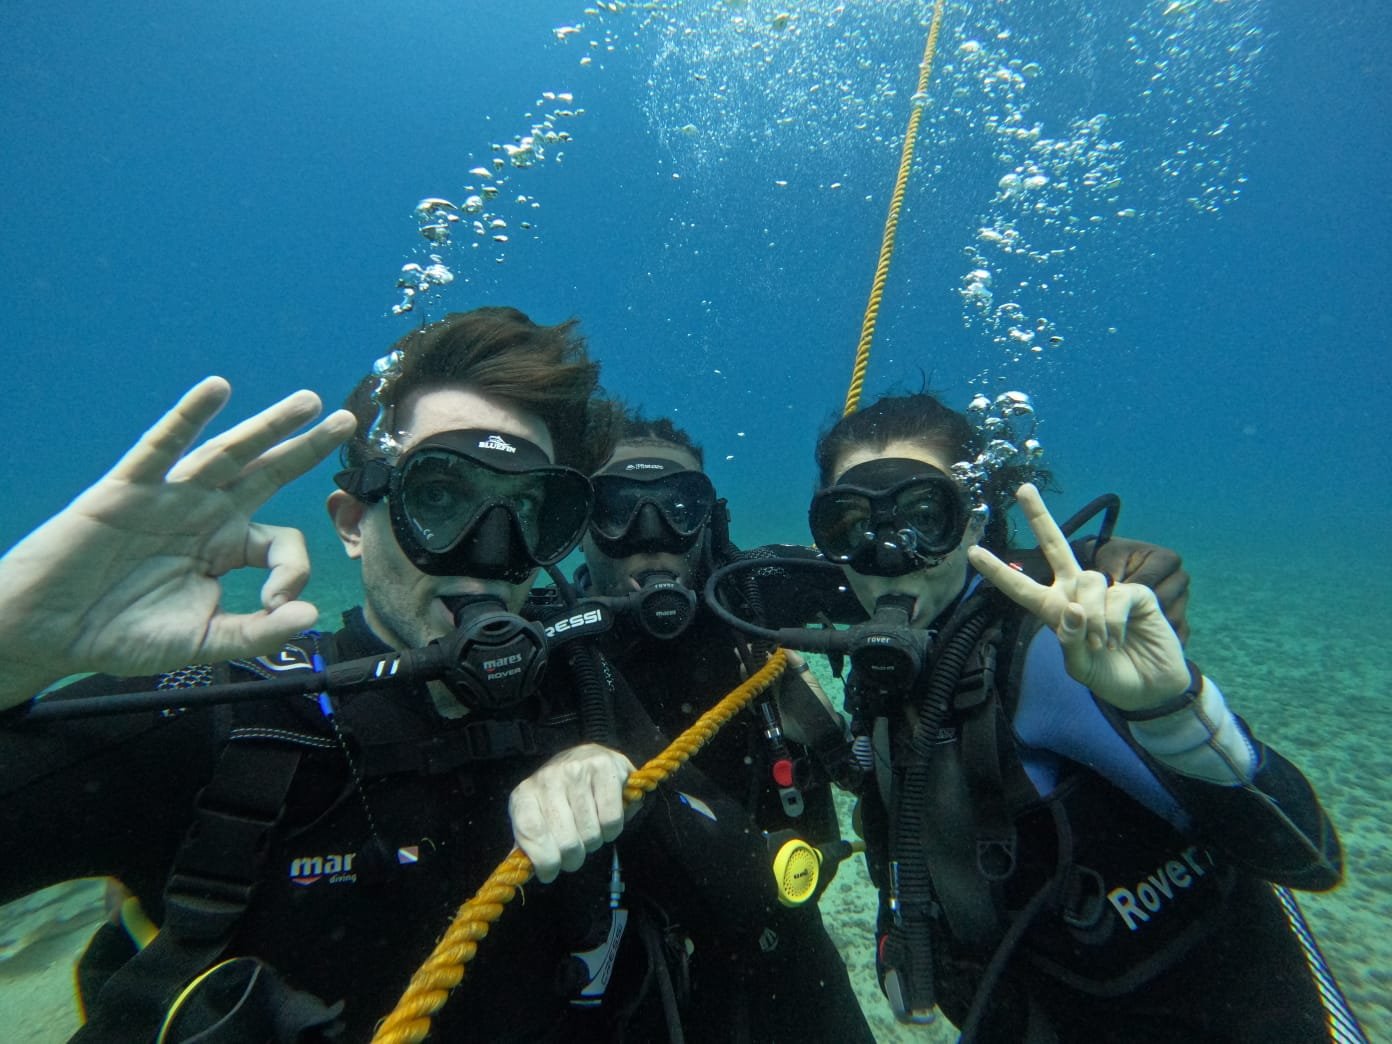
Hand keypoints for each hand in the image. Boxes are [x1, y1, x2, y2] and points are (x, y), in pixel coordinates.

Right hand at [0, 377, 354, 707]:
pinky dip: (189, 416)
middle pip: (267, 473)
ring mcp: (170, 497)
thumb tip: (311, 616)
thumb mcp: (204, 641)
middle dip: (307, 447)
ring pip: (227, 453)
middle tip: (347, 420)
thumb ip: (257, 632)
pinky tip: (216, 389)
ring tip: (307, 401)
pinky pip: (163, 446)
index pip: (281, 542)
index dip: (292, 569)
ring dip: (267, 425)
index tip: (278, 603)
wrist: (49, 632)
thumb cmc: (122, 635)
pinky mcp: (128, 490)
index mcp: (225, 548)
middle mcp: (205, 514)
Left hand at [509, 743, 637, 882]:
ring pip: (591, 834)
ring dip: (594, 841)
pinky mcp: (605, 767)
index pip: (532, 833)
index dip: (544, 860)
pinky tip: (605, 818)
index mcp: (525, 794)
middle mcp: (549, 778)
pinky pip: (611, 820)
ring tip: (590, 827)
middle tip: (576, 849)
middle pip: (567, 843)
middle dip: (574, 857)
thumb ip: (528, 843)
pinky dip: (612, 829)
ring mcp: (577, 770)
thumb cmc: (560, 797)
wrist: (586, 758)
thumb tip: (518, 868)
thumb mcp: (536, 817)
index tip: (551, 871)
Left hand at [967, 484, 1189, 713]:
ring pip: (1087, 582)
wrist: (1149, 688)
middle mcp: (1077, 593)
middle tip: (1023, 489)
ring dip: (1091, 617)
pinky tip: (1118, 638)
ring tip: (1100, 644)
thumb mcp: (1079, 667)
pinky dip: (1113, 621)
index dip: (998, 571)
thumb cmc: (1109, 675)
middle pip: (1055, 547)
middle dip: (1039, 517)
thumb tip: (1074, 608)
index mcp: (1055, 609)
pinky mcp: (1135, 594)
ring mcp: (1107, 590)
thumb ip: (1069, 641)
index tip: (972, 552)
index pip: (1022, 587)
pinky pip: (1115, 596)